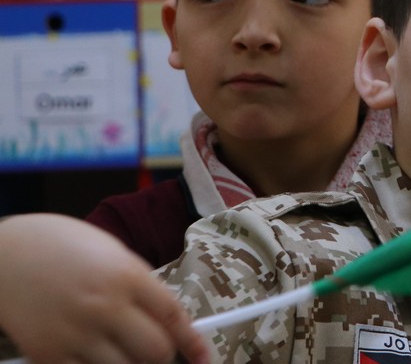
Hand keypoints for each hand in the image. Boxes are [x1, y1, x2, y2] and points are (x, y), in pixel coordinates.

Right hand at [0, 214, 207, 363]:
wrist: (3, 255)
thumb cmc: (58, 245)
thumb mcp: (110, 251)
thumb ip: (137, 283)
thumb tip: (164, 315)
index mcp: (126, 275)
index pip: (173, 316)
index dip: (193, 341)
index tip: (204, 355)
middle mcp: (105, 306)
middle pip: (155, 351)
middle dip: (162, 355)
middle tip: (156, 350)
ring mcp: (75, 333)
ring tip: (123, 352)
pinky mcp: (48, 354)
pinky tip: (95, 357)